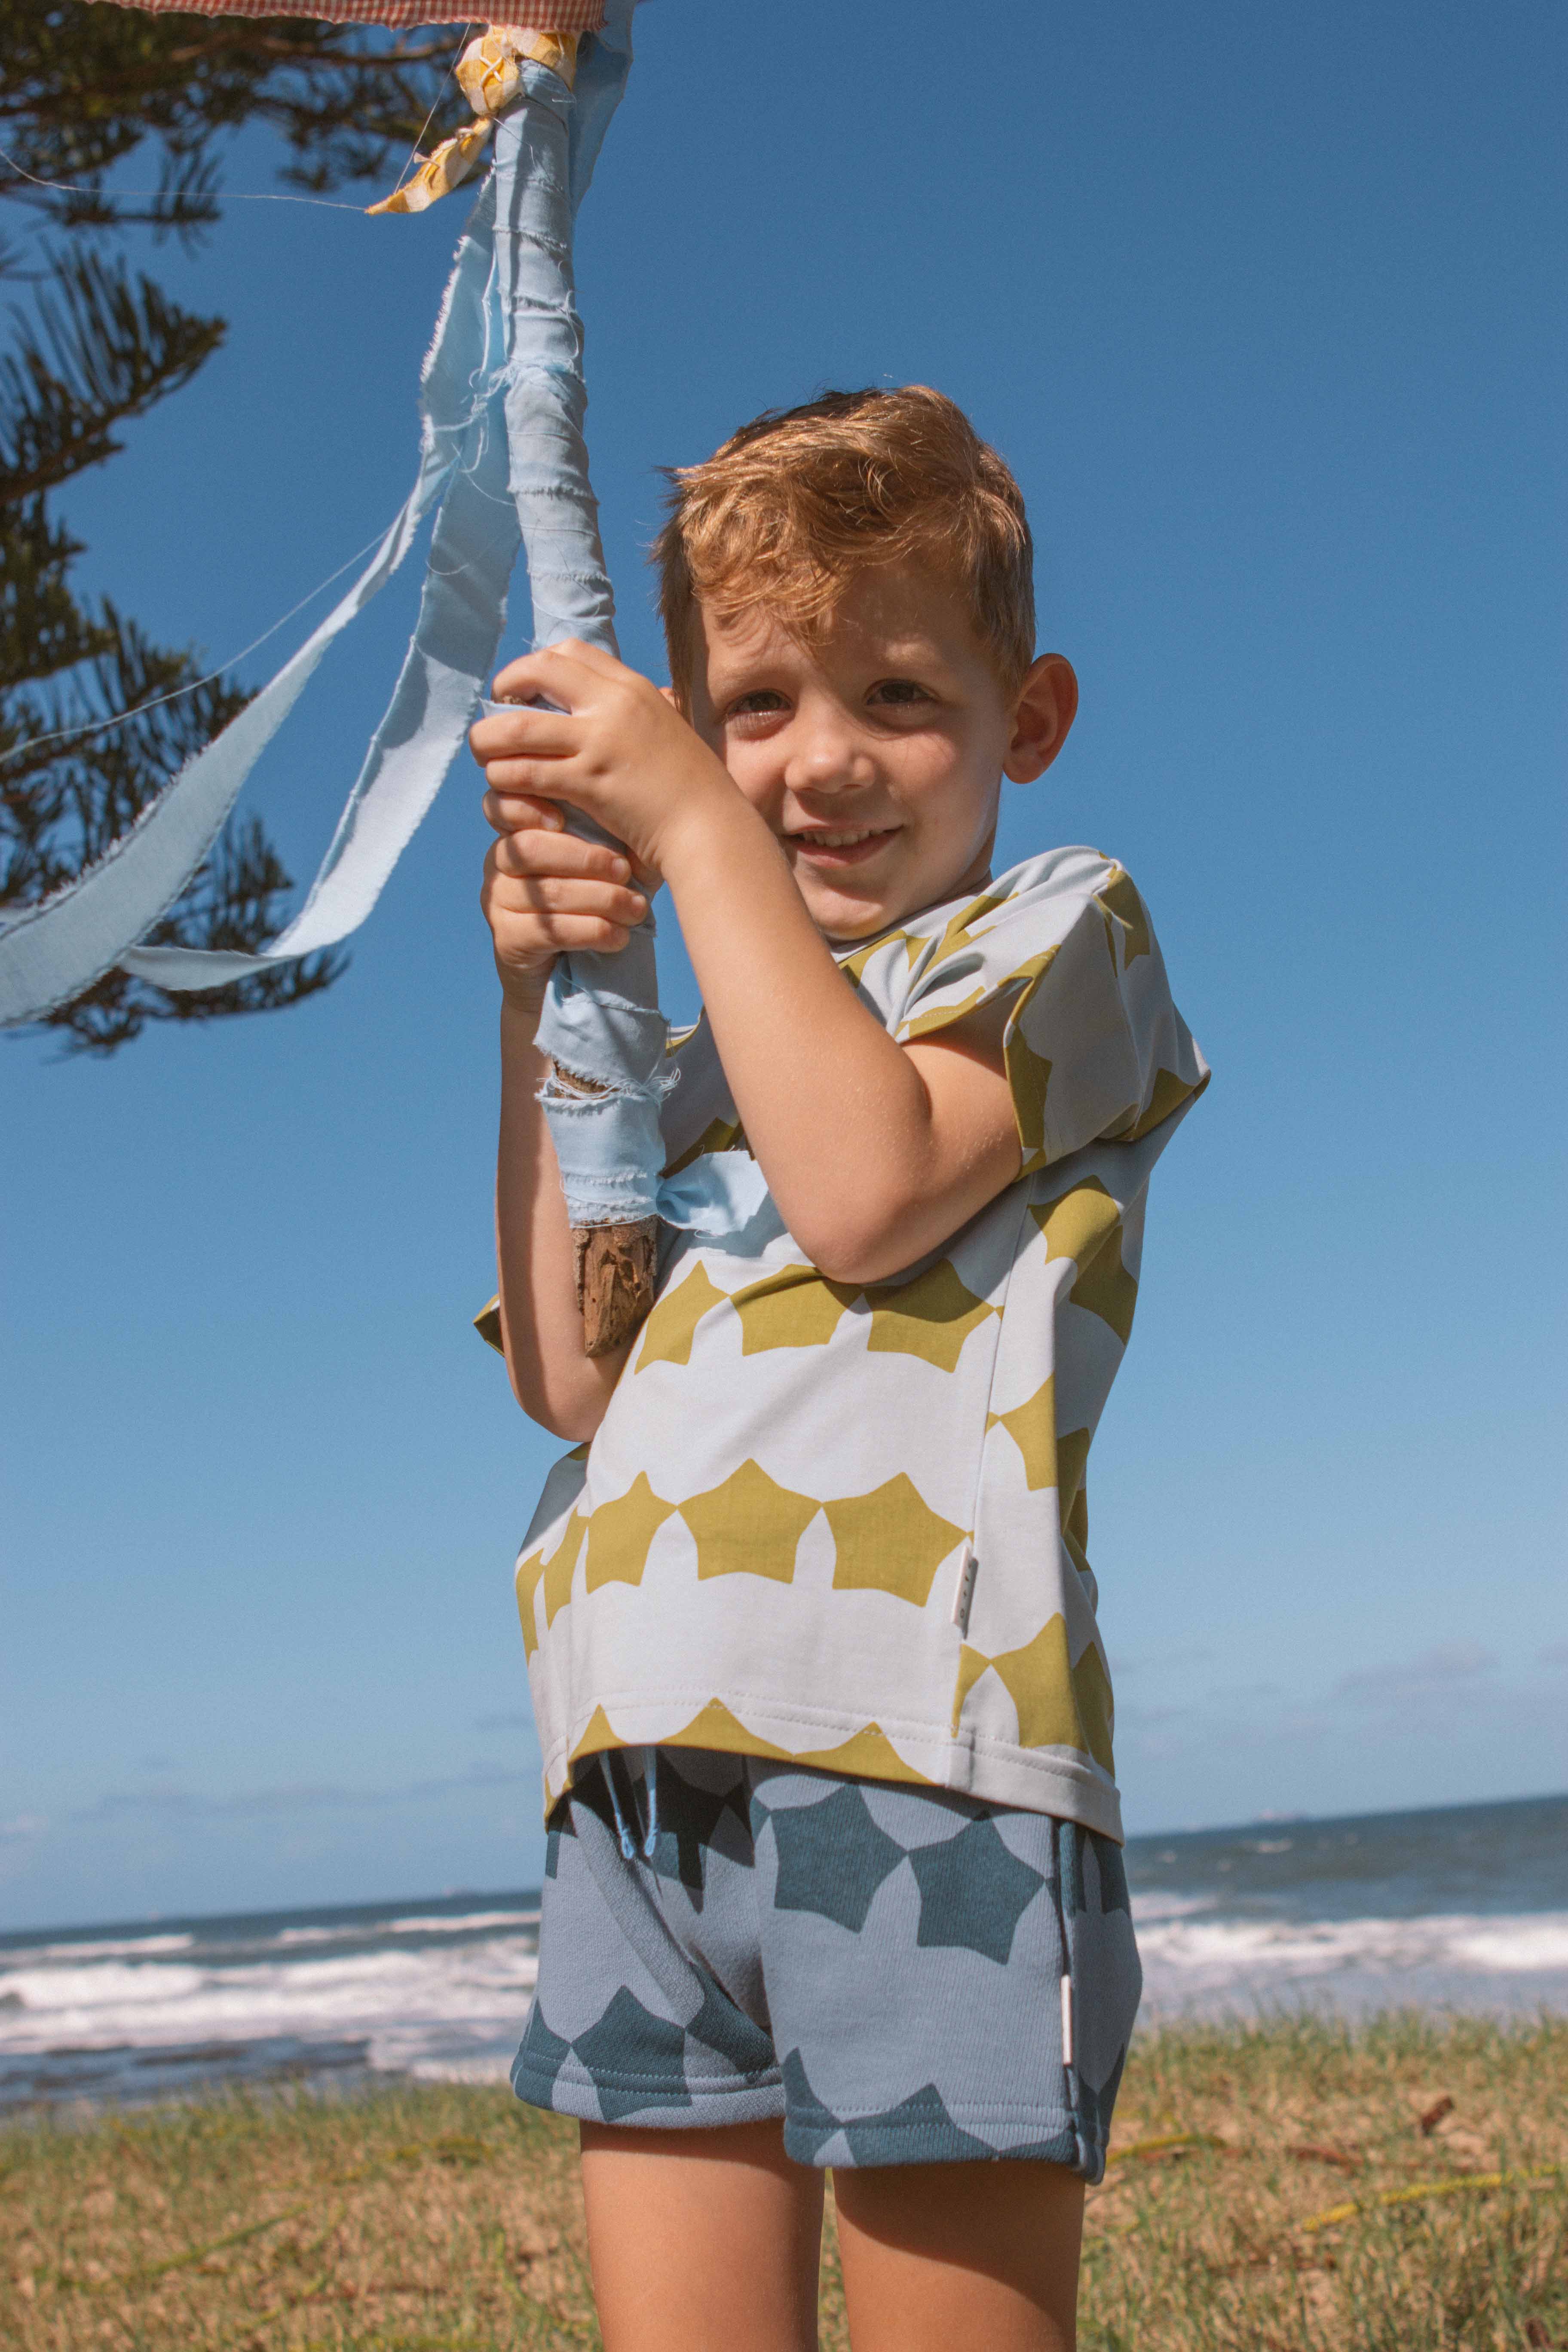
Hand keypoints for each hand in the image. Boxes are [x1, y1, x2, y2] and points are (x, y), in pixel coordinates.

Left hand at [468, 639, 733, 878]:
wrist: (710, 828)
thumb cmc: (692, 790)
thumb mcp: (666, 733)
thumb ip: (635, 716)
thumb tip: (604, 710)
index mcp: (634, 687)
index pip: (570, 651)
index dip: (534, 666)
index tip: (522, 691)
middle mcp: (615, 704)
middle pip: (537, 672)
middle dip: (505, 690)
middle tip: (495, 719)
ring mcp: (600, 742)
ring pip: (518, 727)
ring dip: (490, 740)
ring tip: (486, 756)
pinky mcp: (588, 783)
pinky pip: (526, 772)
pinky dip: (505, 779)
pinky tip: (504, 789)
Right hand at [479, 786, 648, 1017]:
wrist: (566, 976)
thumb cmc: (590, 906)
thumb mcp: (597, 866)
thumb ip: (601, 835)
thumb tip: (637, 818)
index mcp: (514, 835)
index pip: (503, 807)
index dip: (527, 807)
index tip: (563, 819)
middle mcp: (497, 865)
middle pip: (531, 849)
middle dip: (585, 858)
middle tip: (624, 871)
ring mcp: (497, 903)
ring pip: (549, 892)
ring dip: (602, 899)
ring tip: (637, 909)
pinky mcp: (507, 940)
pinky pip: (551, 930)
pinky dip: (593, 931)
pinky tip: (620, 936)